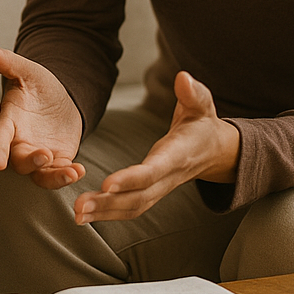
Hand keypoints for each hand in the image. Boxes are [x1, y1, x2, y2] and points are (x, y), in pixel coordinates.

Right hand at [0, 44, 84, 188]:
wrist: (59, 97)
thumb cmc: (37, 84)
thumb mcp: (27, 71)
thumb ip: (7, 62)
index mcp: (9, 121)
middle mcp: (20, 142)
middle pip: (19, 160)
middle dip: (30, 162)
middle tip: (44, 155)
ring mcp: (37, 154)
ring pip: (38, 174)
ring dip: (51, 176)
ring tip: (70, 171)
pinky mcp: (56, 162)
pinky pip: (57, 174)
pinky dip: (67, 176)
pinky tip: (79, 171)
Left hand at [74, 71, 238, 223]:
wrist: (215, 150)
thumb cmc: (202, 122)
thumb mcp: (201, 104)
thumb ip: (192, 93)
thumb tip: (183, 78)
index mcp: (177, 155)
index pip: (153, 171)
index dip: (131, 179)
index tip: (107, 184)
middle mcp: (167, 177)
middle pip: (138, 196)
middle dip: (109, 203)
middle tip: (79, 207)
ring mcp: (160, 188)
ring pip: (133, 207)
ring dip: (105, 212)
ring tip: (78, 214)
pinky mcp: (151, 192)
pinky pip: (130, 208)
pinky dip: (109, 214)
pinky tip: (86, 215)